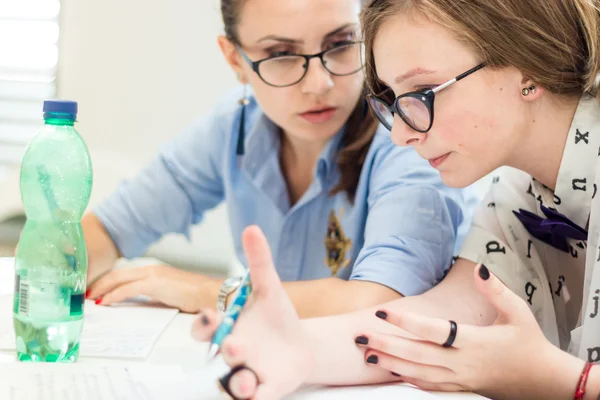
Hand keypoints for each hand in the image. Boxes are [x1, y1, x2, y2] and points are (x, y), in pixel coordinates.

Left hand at [86, 264, 218, 312]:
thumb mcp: (169, 292)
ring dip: (102, 289)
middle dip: (99, 283)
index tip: (95, 289)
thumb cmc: (194, 296)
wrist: (209, 293)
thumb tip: (139, 302)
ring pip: (119, 279)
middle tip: (85, 293)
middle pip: (118, 274)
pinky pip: (127, 289)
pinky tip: (104, 302)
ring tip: (90, 298)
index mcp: (155, 270)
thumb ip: (153, 293)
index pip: (125, 274)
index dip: (108, 281)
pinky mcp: (154, 283)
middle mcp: (151, 269)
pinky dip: (113, 296)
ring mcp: (152, 275)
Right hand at [192, 226, 311, 399]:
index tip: (211, 316)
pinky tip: (256, 395)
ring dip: (236, 384)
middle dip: (224, 352)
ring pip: (232, 384)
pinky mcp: (263, 392)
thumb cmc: (277, 318)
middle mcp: (229, 354)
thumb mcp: (269, 288)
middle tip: (234, 345)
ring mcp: (245, 375)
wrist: (301, 344)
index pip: (204, 331)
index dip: (203, 325)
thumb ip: (259, 261)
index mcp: (226, 330)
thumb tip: (252, 227)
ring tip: (247, 381)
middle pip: (217, 357)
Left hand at [355, 264, 584, 399]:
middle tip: (359, 336)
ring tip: (366, 354)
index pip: (432, 330)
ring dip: (390, 364)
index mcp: (474, 342)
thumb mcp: (518, 311)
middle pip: (416, 355)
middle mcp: (463, 363)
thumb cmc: (529, 342)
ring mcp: (460, 379)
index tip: (381, 311)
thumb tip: (478, 268)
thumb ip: (496, 290)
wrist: (544, 381)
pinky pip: (429, 386)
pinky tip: (391, 372)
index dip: (405, 321)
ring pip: (418, 373)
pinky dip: (408, 380)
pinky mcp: (461, 388)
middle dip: (385, 345)